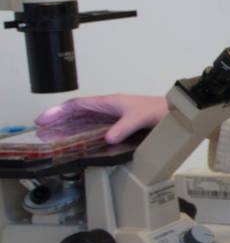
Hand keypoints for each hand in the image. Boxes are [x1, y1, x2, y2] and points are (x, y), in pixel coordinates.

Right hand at [35, 94, 167, 144]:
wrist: (176, 113)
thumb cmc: (159, 110)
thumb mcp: (139, 118)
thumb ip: (123, 128)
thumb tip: (107, 138)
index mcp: (109, 102)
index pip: (77, 105)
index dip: (59, 112)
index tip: (43, 119)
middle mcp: (109, 108)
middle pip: (77, 112)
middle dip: (58, 119)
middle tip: (41, 130)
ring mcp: (113, 116)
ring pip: (84, 120)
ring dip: (68, 126)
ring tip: (52, 135)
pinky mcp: (120, 125)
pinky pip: (95, 127)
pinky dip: (83, 132)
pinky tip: (77, 140)